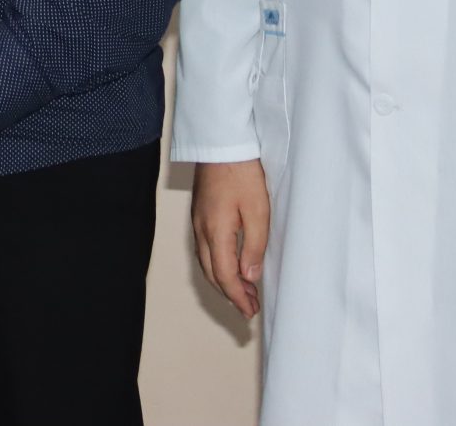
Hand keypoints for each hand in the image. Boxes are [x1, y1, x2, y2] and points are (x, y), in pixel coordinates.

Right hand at [190, 159, 271, 318]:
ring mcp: (197, 222)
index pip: (224, 276)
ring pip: (206, 263)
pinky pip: (204, 249)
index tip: (250, 311)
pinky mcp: (200, 214)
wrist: (222, 144)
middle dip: (230, 294)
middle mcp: (201, 230)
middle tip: (248, 308)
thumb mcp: (258, 212)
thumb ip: (254, 246)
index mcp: (216, 232)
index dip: (238, 297)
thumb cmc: (242, 173)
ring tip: (243, 291)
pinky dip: (217, 265)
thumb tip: (249, 276)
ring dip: (223, 281)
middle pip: (211, 273)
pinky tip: (230, 265)